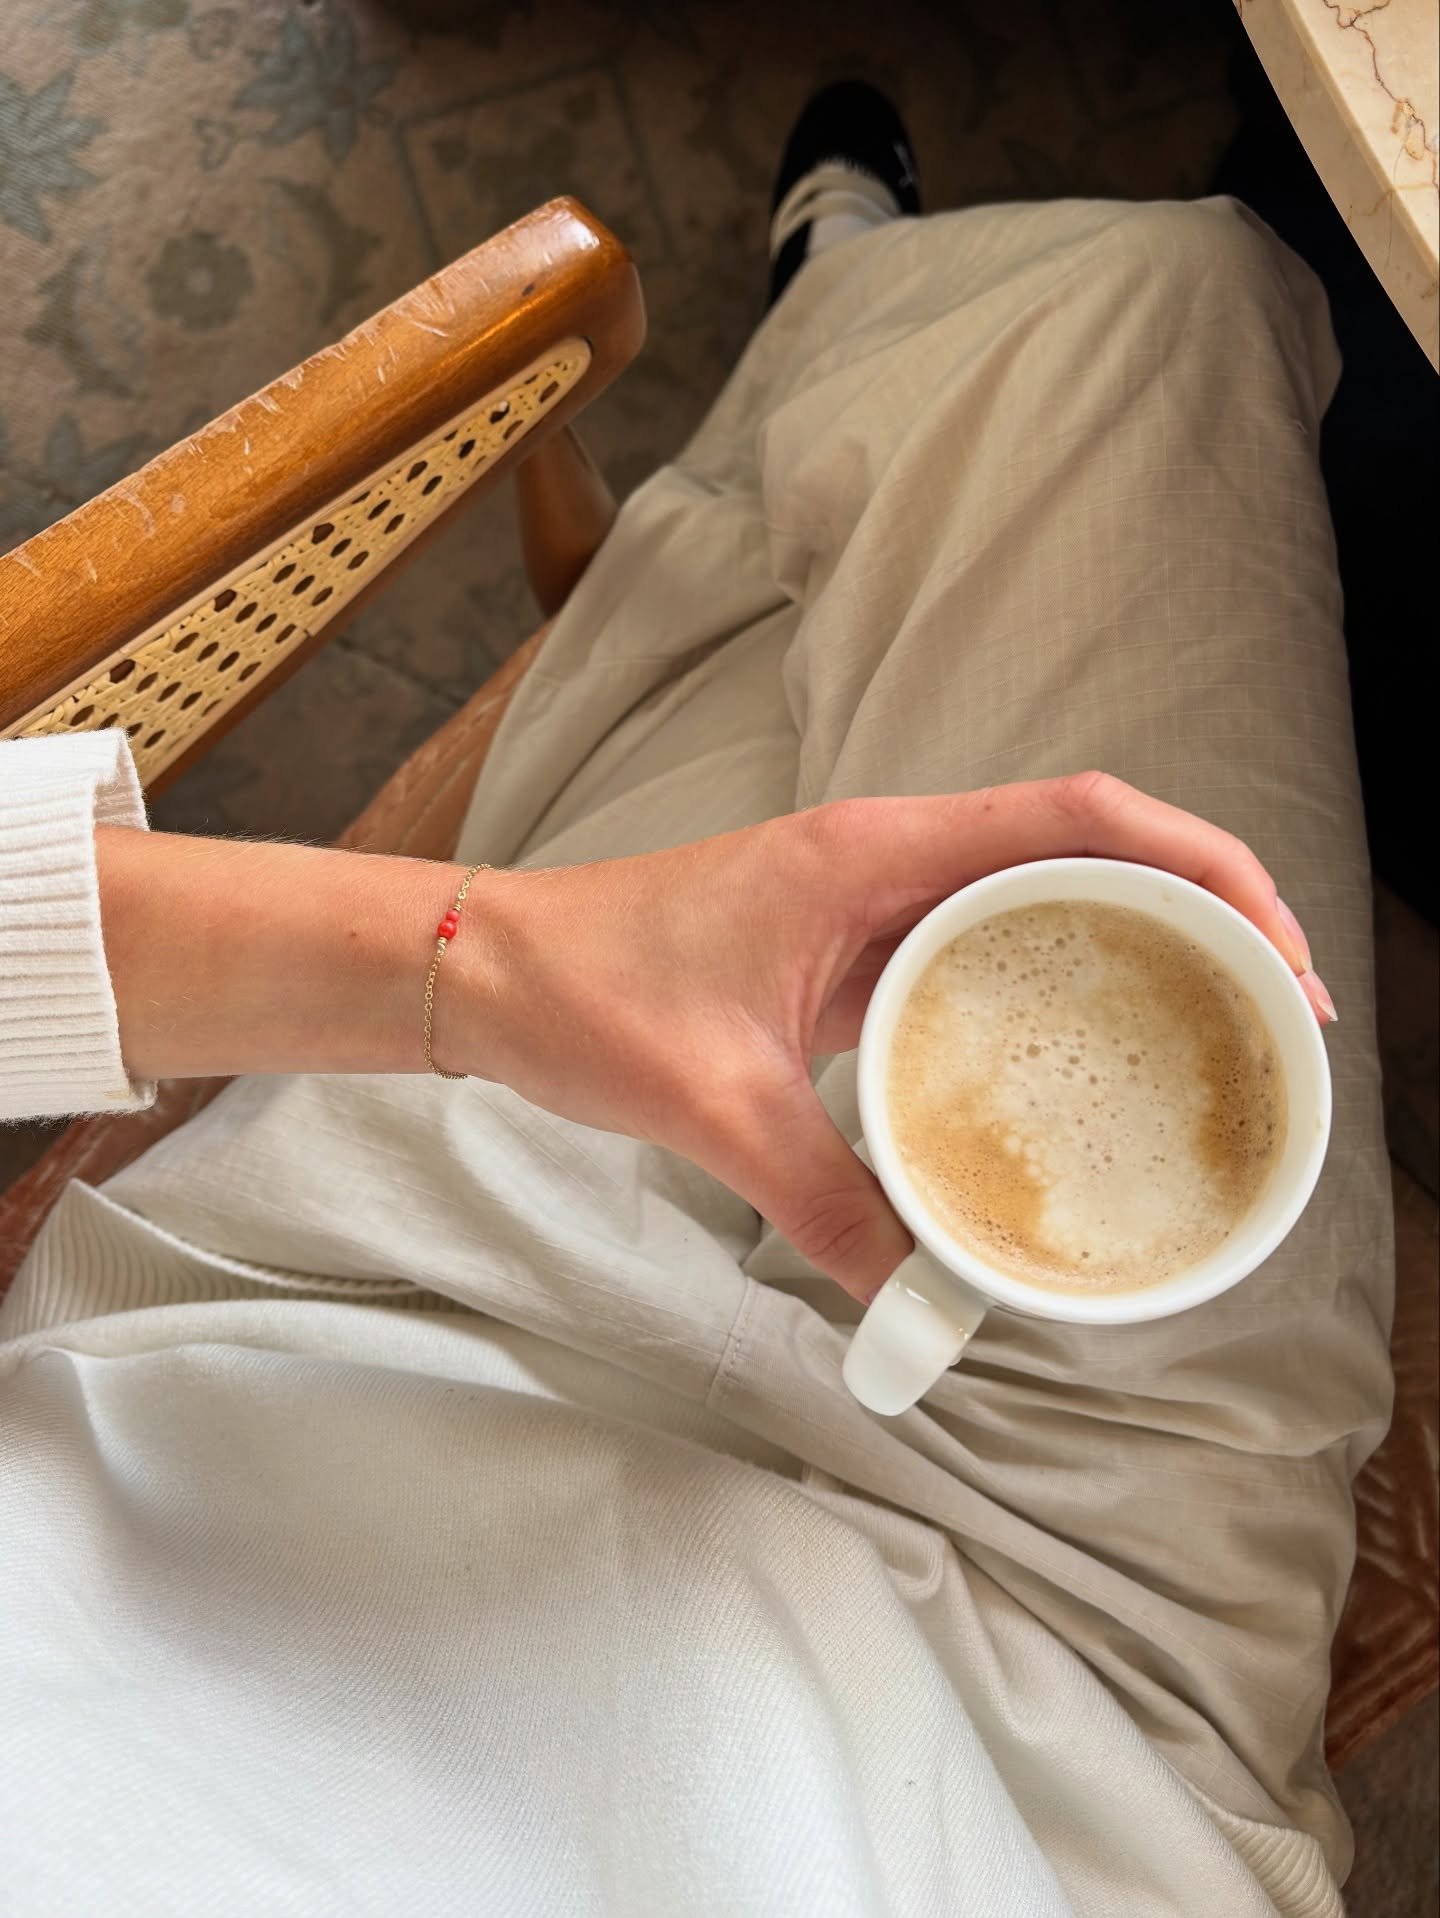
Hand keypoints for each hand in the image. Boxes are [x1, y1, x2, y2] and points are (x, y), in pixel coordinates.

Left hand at [446, 773, 1335, 1304]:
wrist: (487, 970)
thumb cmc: (583, 993)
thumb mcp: (713, 1104)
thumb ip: (825, 1198)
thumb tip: (922, 1300)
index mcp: (873, 851)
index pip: (1081, 817)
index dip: (1204, 863)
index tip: (1273, 946)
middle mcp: (888, 856)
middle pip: (1092, 847)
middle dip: (1204, 909)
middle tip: (1277, 1013)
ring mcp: (872, 898)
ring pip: (1044, 894)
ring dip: (1139, 942)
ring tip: (1215, 1029)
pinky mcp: (849, 947)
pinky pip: (982, 947)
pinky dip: (1054, 985)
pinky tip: (1082, 1059)